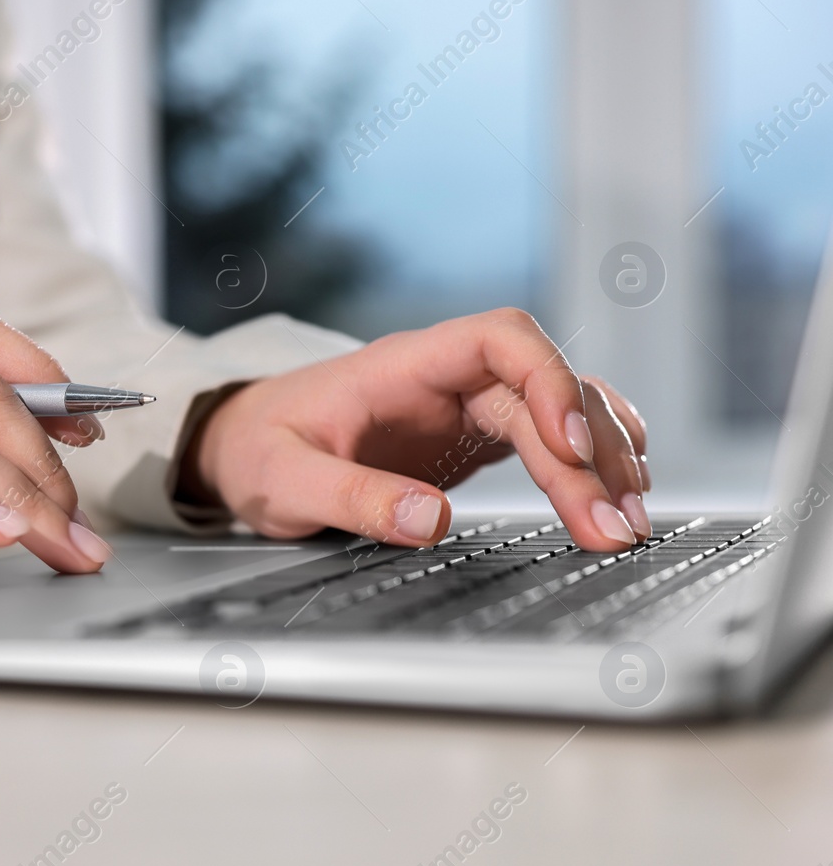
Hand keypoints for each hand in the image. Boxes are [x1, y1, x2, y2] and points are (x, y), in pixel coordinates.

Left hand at [183, 308, 650, 553]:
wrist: (237, 447)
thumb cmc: (255, 450)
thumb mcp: (283, 481)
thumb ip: (352, 497)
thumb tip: (433, 520)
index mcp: (400, 366)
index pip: (498, 339)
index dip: (546, 379)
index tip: (567, 443)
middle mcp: (443, 377)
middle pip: (542, 388)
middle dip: (586, 454)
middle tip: (609, 526)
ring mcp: (463, 405)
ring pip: (558, 411)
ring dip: (601, 462)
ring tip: (627, 523)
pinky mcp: (472, 439)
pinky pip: (548, 435)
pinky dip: (588, 462)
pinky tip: (619, 489)